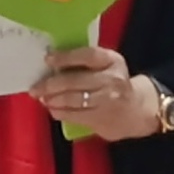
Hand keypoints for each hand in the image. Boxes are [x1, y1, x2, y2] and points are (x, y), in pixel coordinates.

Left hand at [32, 46, 162, 141]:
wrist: (138, 110)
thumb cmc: (114, 84)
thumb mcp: (107, 67)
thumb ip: (85, 63)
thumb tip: (51, 64)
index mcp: (112, 61)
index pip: (87, 55)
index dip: (66, 57)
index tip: (48, 59)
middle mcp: (112, 79)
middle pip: (75, 80)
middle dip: (51, 84)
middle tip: (36, 87)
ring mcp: (108, 100)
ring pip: (73, 99)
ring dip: (53, 99)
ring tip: (42, 98)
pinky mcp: (102, 118)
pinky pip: (75, 115)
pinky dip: (60, 112)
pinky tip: (53, 110)